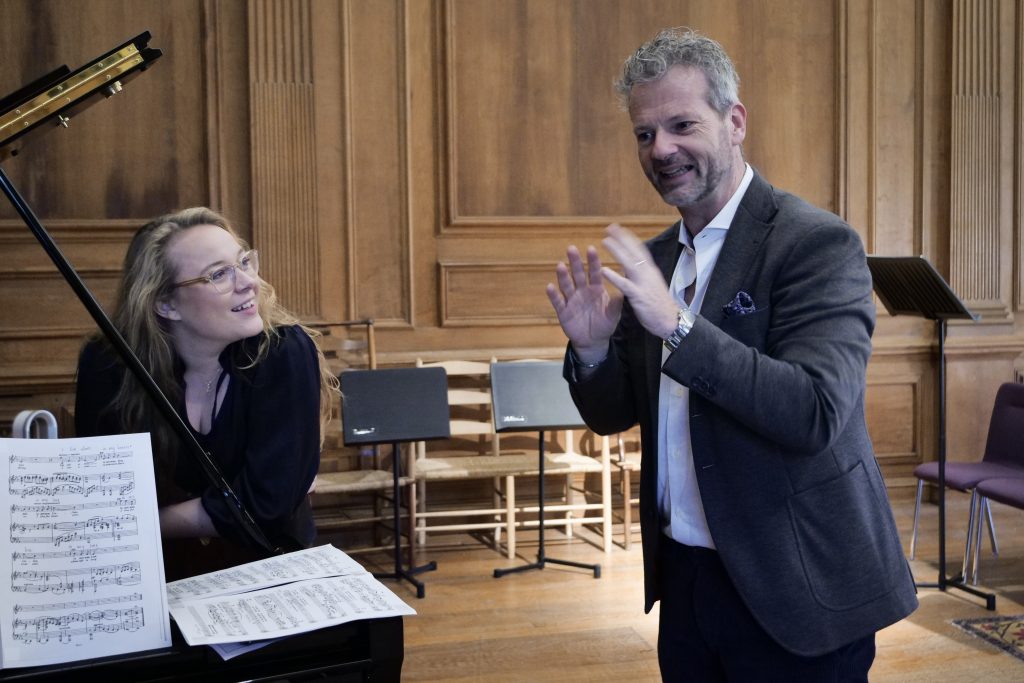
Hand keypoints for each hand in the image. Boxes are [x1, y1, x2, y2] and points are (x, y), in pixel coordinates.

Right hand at [546, 244, 622, 363]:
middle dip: (575, 262)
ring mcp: (572, 300)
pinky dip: (553, 295)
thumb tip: (622, 293)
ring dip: (563, 276)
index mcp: (596, 289)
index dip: (593, 261)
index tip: (591, 249)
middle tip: (571, 248)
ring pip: (566, 285)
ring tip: (560, 265)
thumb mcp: (612, 316)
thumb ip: (615, 305)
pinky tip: (550, 287)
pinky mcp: (563, 311)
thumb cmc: (604, 325)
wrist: (593, 341)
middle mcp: (582, 291)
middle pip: (578, 274)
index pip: (594, 272)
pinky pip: (558, 302)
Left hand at [600, 224, 679, 338]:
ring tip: (605, 241)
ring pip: (629, 263)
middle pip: (634, 251)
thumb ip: (641, 275)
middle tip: (610, 227)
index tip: (619, 228)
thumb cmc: (660, 305)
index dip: (628, 238)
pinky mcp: (639, 295)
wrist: (671, 320)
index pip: (639, 250)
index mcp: (650, 271)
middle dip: (622, 238)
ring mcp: (643, 283)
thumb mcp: (652, 285)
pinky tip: (604, 271)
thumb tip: (629, 266)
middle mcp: (648, 273)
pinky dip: (615, 277)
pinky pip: (625, 285)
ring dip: (617, 251)